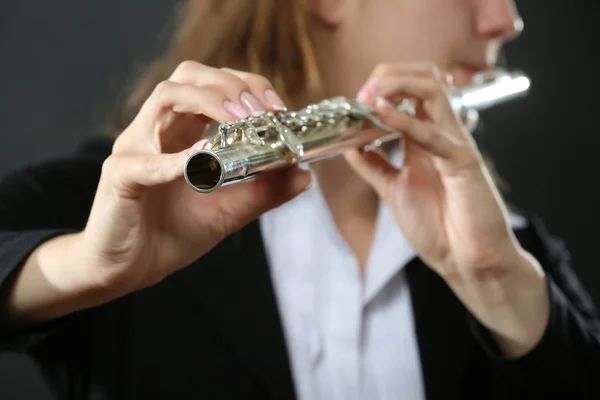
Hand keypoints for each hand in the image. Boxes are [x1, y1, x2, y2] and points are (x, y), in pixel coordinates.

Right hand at [78, 61, 310, 293]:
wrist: (130, 268)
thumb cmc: (173, 232)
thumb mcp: (228, 211)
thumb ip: (264, 192)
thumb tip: (304, 175)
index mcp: (183, 131)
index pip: (212, 83)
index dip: (246, 84)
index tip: (276, 107)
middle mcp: (158, 130)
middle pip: (188, 76)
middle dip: (229, 84)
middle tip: (258, 110)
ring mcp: (134, 148)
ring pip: (165, 98)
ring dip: (208, 102)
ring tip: (240, 121)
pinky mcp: (119, 177)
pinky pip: (144, 162)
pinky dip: (176, 161)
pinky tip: (202, 164)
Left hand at [346, 62, 547, 355]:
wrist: (465, 260)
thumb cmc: (438, 227)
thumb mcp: (392, 189)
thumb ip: (374, 165)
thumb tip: (350, 144)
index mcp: (424, 138)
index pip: (409, 90)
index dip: (380, 87)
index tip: (354, 103)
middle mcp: (440, 134)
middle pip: (424, 78)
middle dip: (389, 75)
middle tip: (362, 93)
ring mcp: (453, 144)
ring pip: (434, 90)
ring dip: (397, 85)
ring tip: (370, 96)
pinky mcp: (463, 162)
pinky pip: (433, 134)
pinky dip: (405, 121)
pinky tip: (380, 115)